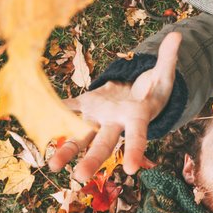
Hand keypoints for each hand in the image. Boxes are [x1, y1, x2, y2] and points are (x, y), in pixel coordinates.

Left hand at [49, 32, 181, 181]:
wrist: (137, 94)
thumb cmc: (154, 89)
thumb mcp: (164, 74)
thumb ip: (168, 58)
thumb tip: (177, 35)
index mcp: (137, 117)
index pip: (138, 136)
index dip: (134, 151)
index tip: (130, 169)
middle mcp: (115, 123)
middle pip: (103, 143)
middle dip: (92, 159)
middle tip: (79, 177)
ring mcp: (98, 117)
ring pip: (81, 136)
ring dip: (66, 149)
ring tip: (53, 166)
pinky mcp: (86, 106)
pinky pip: (68, 109)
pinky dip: (53, 112)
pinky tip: (36, 118)